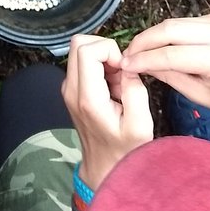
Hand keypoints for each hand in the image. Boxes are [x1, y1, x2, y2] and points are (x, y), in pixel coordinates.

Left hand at [62, 34, 153, 190]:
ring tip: (118, 83)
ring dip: (103, 58)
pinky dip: (100, 67)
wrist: (104, 166)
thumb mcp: (140, 124)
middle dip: (105, 49)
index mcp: (87, 97)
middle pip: (79, 43)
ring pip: (80, 50)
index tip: (123, 69)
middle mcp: (72, 89)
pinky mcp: (73, 89)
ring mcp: (69, 88)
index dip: (109, 50)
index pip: (87, 50)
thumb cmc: (123, 149)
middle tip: (121, 71)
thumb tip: (128, 66)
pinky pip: (84, 63)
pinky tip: (112, 88)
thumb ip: (135, 90)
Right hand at [121, 15, 209, 134]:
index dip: (143, 59)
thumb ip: (171, 77)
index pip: (170, 54)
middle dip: (143, 42)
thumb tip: (141, 67)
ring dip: (153, 35)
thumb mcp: (202, 96)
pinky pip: (185, 23)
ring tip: (136, 52)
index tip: (123, 66)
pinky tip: (157, 46)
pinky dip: (168, 33)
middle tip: (125, 56)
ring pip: (174, 23)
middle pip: (169, 29)